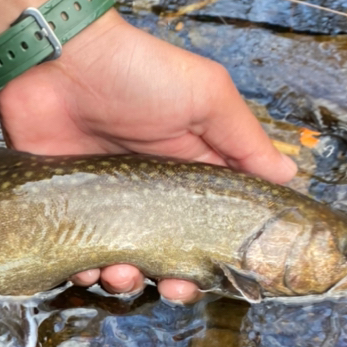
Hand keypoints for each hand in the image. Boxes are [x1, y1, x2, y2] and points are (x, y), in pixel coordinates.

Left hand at [0, 0, 295, 302]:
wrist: (59, 60)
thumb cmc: (137, 71)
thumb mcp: (207, 96)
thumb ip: (245, 140)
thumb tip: (287, 175)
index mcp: (190, 169)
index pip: (214, 224)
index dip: (220, 255)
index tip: (224, 274)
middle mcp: (150, 192)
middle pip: (170, 255)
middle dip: (175, 282)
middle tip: (172, 287)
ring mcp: (107, 202)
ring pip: (124, 262)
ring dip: (127, 280)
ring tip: (121, 273)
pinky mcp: (67, 207)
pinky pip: (77, 253)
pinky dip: (83, 269)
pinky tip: (88, 265)